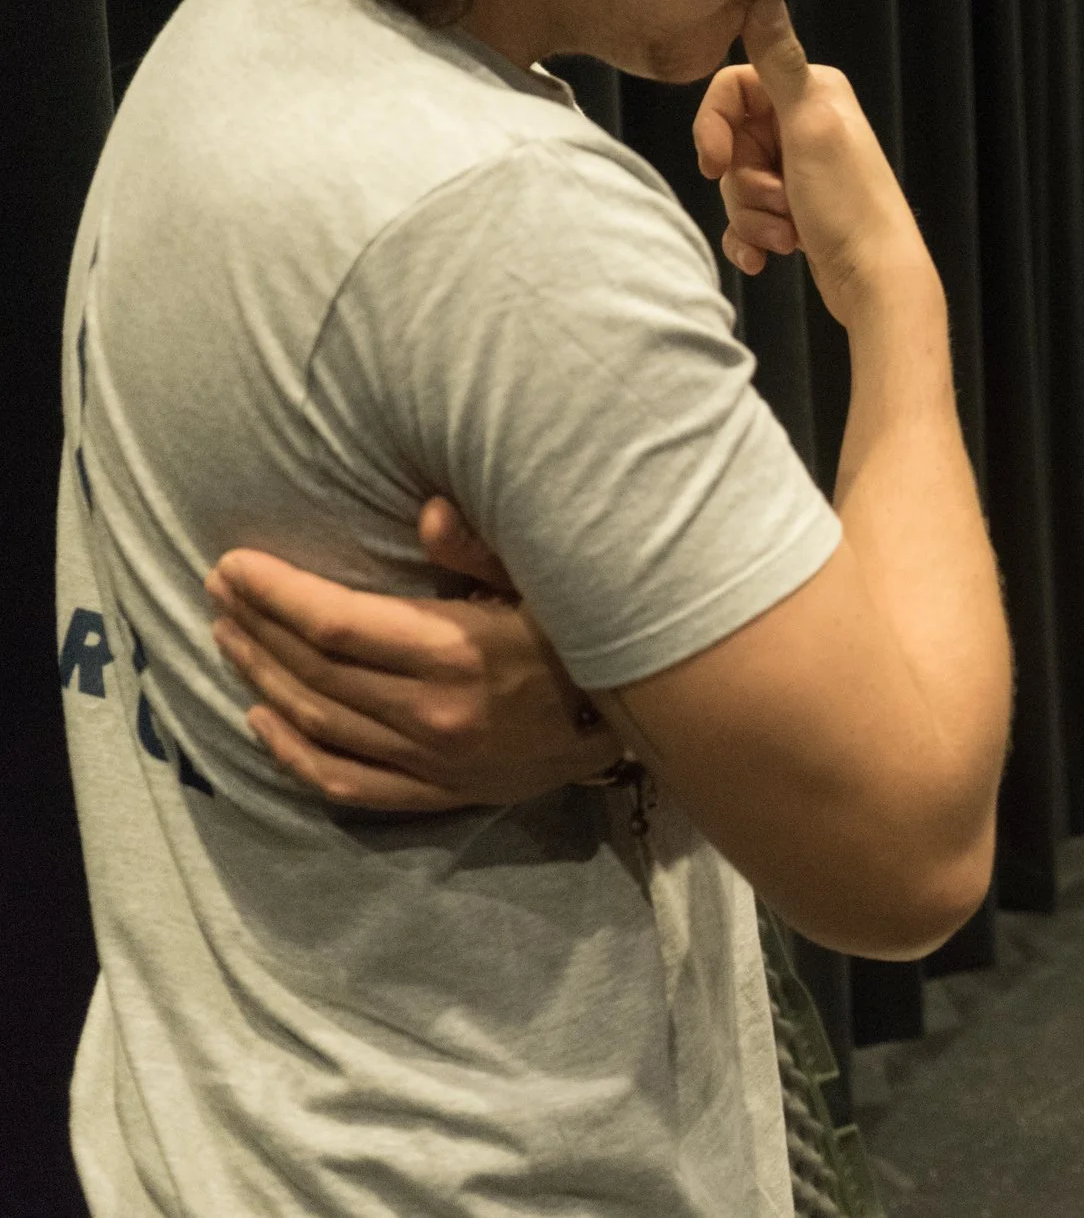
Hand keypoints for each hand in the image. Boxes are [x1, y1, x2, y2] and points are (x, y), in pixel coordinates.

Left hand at [206, 498, 623, 809]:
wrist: (647, 721)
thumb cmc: (593, 635)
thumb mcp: (553, 580)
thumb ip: (485, 548)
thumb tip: (425, 509)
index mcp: (458, 654)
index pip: (337, 625)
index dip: (276, 594)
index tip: (235, 565)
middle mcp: (435, 713)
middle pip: (315, 672)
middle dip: (256, 627)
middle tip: (219, 592)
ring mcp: (434, 761)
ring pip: (319, 723)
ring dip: (263, 679)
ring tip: (229, 638)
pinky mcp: (440, 791)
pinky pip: (346, 781)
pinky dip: (294, 754)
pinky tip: (261, 720)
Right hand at [692, 0, 936, 323]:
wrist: (877, 284)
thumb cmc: (849, 206)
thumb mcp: (810, 127)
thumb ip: (781, 63)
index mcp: (812, 92)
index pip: (730, 90)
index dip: (713, 128)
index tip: (714, 164)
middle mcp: (807, 124)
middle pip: (731, 142)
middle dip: (744, 183)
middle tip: (781, 203)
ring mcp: (801, 170)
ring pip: (738, 184)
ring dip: (753, 215)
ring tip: (789, 235)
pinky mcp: (796, 211)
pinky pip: (747, 219)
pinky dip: (752, 239)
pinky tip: (769, 258)